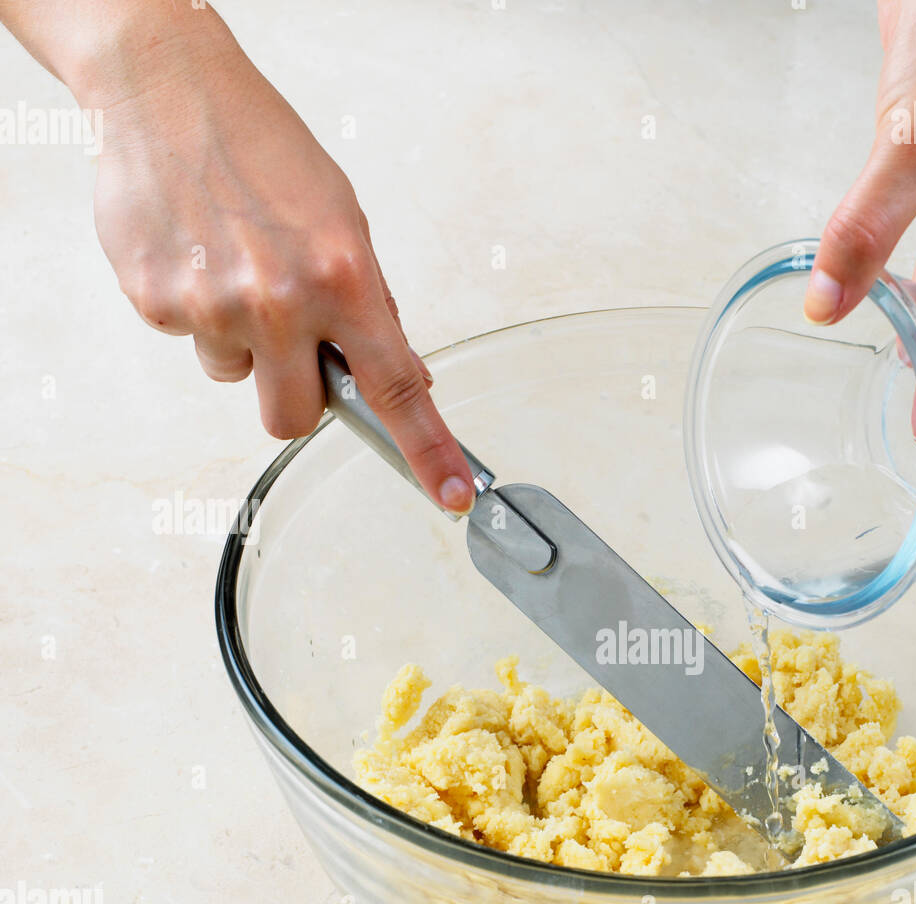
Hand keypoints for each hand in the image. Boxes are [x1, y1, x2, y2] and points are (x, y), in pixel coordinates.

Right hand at [80, 7, 473, 509]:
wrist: (169, 88)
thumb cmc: (264, 149)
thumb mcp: (344, 221)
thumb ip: (371, 306)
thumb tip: (404, 375)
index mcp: (342, 278)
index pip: (395, 389)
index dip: (427, 451)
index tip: (451, 494)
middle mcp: (280, 301)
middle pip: (294, 419)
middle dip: (297, 397)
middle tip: (291, 346)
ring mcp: (214, 305)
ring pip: (237, 377)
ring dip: (242, 343)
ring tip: (235, 268)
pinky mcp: (156, 300)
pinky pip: (190, 339)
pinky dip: (197, 308)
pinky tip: (198, 254)